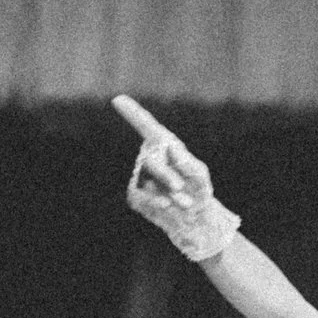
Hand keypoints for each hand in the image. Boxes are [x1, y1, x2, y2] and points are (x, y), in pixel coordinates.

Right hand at [115, 95, 239, 261]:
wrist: (193, 218)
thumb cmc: (199, 191)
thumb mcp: (200, 176)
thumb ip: (190, 164)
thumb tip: (173, 150)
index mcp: (165, 145)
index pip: (147, 126)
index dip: (132, 113)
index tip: (117, 99)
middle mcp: (150, 157)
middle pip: (149, 159)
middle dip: (166, 174)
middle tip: (179, 187)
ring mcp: (140, 176)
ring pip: (144, 179)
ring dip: (166, 192)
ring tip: (185, 203)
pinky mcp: (136, 194)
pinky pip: (139, 196)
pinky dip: (155, 202)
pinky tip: (167, 206)